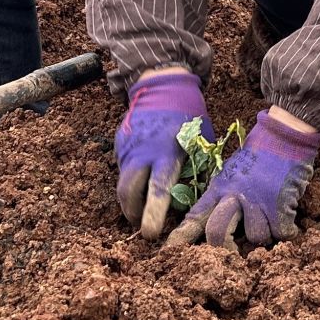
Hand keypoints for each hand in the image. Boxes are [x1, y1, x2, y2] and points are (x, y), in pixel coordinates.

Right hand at [115, 71, 209, 238]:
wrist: (163, 86)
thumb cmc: (189, 116)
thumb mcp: (199, 142)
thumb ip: (196, 170)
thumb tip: (196, 200)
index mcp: (166, 154)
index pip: (157, 190)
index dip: (153, 214)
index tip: (150, 234)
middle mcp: (142, 153)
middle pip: (128, 193)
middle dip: (134, 213)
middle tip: (142, 225)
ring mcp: (127, 148)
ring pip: (122, 184)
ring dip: (130, 201)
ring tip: (140, 210)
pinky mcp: (120, 144)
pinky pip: (123, 168)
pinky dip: (131, 179)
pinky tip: (142, 177)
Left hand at [170, 109, 319, 248]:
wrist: (285, 134)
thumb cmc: (259, 154)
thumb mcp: (231, 172)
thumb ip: (223, 195)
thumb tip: (217, 222)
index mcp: (218, 188)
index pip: (195, 216)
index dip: (181, 236)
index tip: (169, 252)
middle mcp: (234, 195)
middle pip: (217, 234)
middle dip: (225, 249)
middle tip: (232, 255)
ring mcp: (257, 200)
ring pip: (256, 237)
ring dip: (265, 234)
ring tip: (270, 220)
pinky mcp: (279, 203)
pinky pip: (281, 232)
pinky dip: (287, 231)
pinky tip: (287, 219)